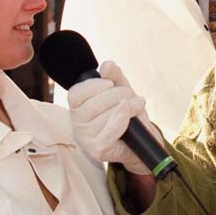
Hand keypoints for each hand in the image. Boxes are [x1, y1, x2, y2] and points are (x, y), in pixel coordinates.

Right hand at [68, 61, 160, 175]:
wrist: (139, 139)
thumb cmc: (126, 112)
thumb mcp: (121, 89)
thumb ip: (114, 75)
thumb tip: (107, 65)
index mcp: (77, 106)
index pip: (76, 93)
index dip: (96, 85)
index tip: (110, 84)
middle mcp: (76, 123)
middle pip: (95, 103)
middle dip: (119, 94)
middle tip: (131, 96)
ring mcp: (85, 138)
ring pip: (105, 115)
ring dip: (128, 106)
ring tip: (136, 106)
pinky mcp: (97, 149)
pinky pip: (110, 130)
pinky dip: (123, 119)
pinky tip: (130, 115)